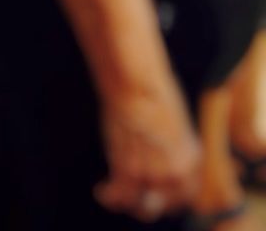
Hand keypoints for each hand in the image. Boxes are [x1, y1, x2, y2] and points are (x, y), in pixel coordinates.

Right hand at [95, 88, 199, 221]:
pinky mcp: (128, 172)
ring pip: (141, 207)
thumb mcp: (175, 121)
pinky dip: (107, 196)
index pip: (186, 195)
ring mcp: (152, 176)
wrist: (136, 85)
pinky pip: (117, 196)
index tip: (159, 194)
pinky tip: (101, 190)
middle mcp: (176, 174)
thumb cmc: (153, 92)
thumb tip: (163, 151)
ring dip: (127, 202)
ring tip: (115, 194)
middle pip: (164, 206)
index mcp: (191, 159)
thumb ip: (174, 144)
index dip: (171, 198)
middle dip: (150, 203)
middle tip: (136, 196)